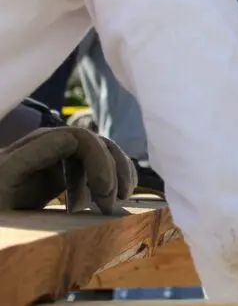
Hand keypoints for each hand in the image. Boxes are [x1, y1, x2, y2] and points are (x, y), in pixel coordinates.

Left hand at [0, 126, 137, 213]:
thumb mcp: (4, 190)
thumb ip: (27, 163)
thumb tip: (69, 142)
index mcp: (30, 150)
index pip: (79, 138)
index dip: (99, 160)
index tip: (104, 192)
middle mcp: (46, 146)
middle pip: (95, 143)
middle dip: (111, 171)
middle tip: (111, 205)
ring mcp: (56, 157)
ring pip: (101, 151)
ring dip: (117, 173)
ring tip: (120, 199)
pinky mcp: (62, 170)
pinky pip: (96, 164)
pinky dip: (112, 177)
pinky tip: (117, 194)